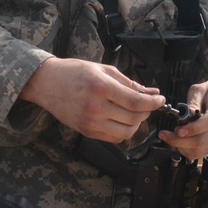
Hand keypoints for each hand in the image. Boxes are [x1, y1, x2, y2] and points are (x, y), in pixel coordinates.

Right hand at [19, 57, 164, 142]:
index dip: (152, 102)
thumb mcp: (103, 69)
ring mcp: (90, 122)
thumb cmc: (73, 72)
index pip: (135, 101)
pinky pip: (113, 138)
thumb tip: (150, 92)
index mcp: (100, 87)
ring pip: (126, 132)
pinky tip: (123, 120)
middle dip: (147, 111)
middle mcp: (95, 107)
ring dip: (137, 124)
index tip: (160, 99)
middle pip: (133, 118)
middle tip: (149, 103)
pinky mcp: (86, 132)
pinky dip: (124, 131)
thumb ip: (128, 82)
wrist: (46, 83)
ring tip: (136, 112)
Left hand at [158, 81, 207, 160]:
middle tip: (165, 134)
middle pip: (201, 140)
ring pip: (199, 150)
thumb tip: (187, 113)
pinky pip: (200, 153)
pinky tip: (180, 142)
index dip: (193, 129)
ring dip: (181, 147)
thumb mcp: (202, 89)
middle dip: (179, 141)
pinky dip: (187, 150)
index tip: (178, 130)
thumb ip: (194, 100)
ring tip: (170, 137)